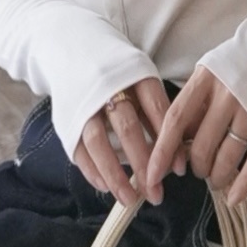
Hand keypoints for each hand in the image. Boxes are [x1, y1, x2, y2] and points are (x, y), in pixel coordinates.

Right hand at [75, 78, 170, 211]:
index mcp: (135, 74)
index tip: (179, 170)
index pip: (156, 109)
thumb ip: (157, 112)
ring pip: (99, 142)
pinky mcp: (67, 118)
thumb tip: (177, 155)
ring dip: (115, 174)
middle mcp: (107, 88)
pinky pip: (78, 148)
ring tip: (130, 198)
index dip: (168, 141)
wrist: (73, 47)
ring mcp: (83, 104)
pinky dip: (92, 170)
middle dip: (143, 164)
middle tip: (156, 193)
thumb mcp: (141, 79)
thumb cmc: (119, 71)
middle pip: (128, 129)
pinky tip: (106, 187)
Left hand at [144, 68, 246, 210]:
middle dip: (196, 167)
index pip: (175, 122)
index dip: (161, 152)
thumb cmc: (243, 63)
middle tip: (198, 170)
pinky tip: (234, 197)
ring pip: (226, 158)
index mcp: (205, 80)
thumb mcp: (212, 72)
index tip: (151, 176)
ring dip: (216, 176)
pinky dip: (243, 184)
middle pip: (200, 146)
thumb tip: (175, 143)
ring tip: (215, 178)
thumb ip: (194, 103)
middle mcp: (227, 96)